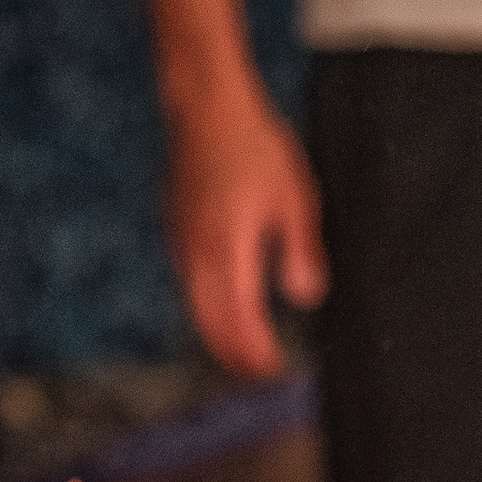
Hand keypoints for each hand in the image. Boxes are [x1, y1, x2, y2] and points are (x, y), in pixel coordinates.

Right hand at [166, 82, 327, 376]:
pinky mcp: (176, 231)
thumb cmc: (254, 144)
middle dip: (234, 355)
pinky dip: (204, 310)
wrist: (207, 105)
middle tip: (257, 377)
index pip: (241, 319)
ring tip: (239, 356)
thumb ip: (301, 252)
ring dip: (217, 336)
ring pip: (195, 307)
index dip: (256, 352)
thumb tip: (305, 298)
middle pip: (211, 323)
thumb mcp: (295, 198)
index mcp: (228, 249)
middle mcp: (198, 253)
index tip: (274, 371)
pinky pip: (188, 285)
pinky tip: (219, 313)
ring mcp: (182, 242)